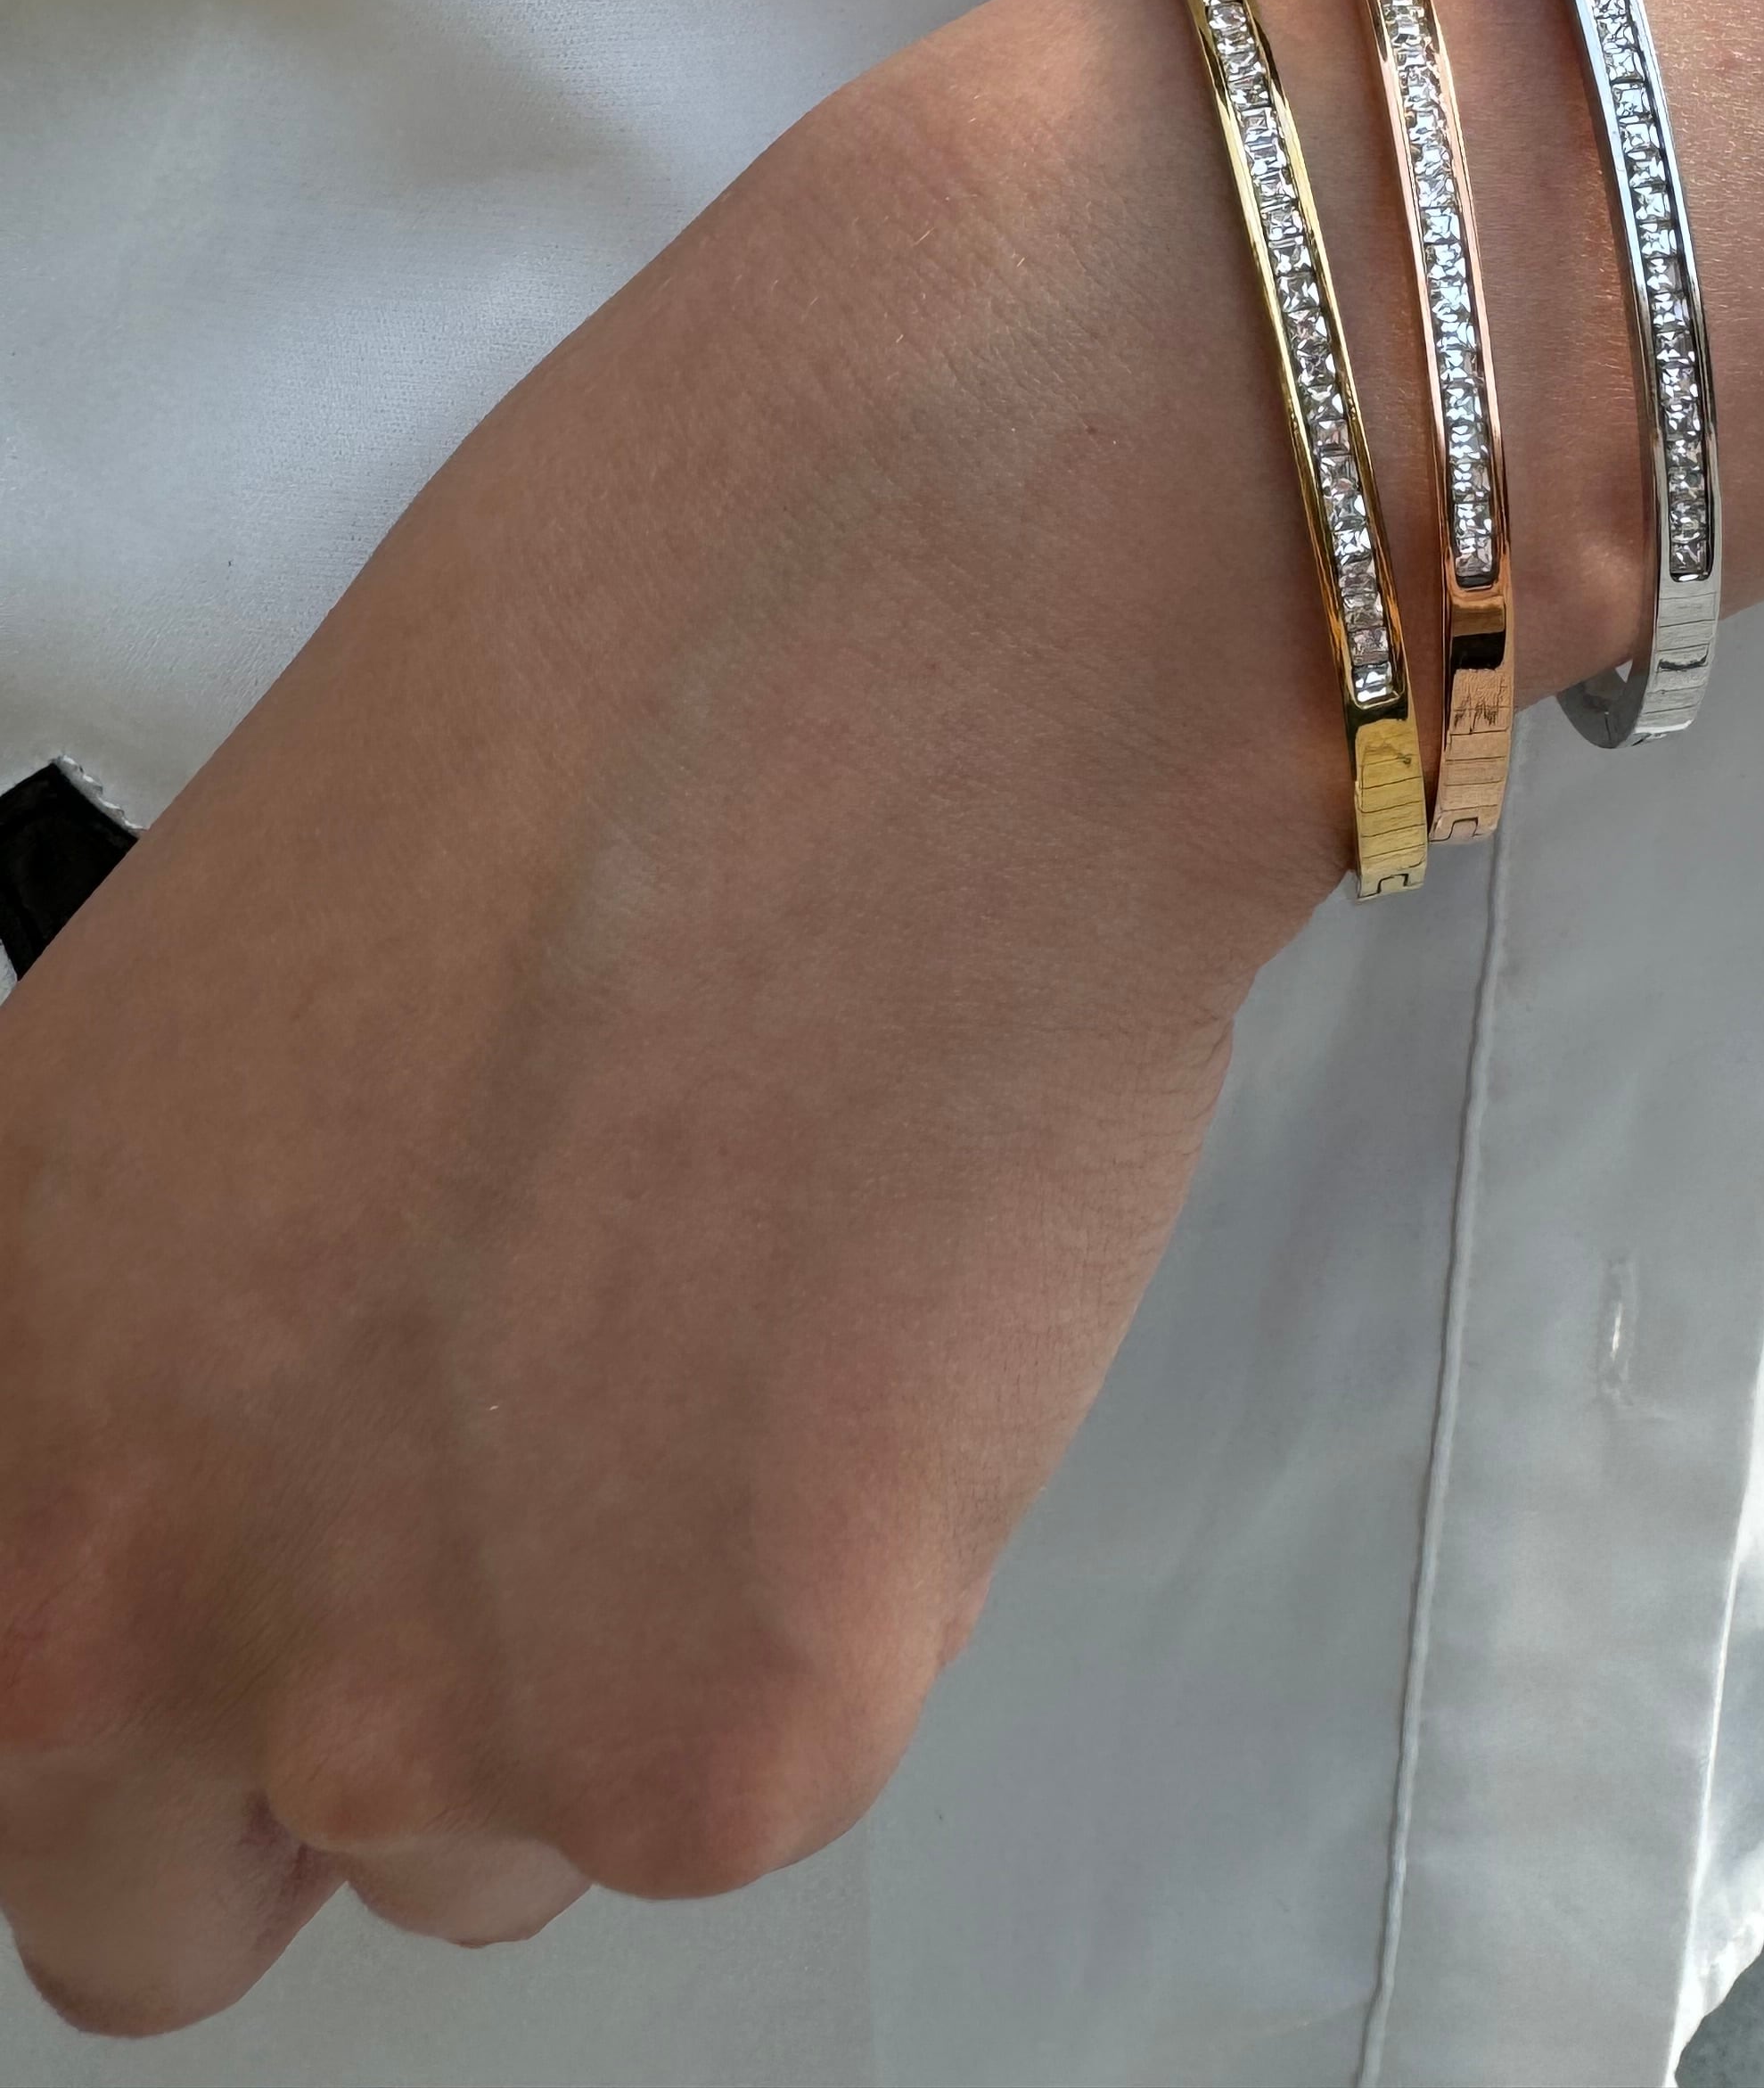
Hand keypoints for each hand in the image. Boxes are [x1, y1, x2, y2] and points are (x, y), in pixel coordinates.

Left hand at [0, 0, 1439, 2035]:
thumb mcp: (238, 989)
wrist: (919, 623)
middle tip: (547, 1474)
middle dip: (346, 1736)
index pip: (6, 1720)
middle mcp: (130, 1592)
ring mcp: (422, 1708)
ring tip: (763, 1310)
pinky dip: (853, 1597)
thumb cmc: (631, 681)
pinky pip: (766, 1767)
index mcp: (3, 1363)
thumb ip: (190, 1296)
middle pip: (173, 1893)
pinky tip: (888, 1318)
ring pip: (515, 1837)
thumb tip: (305, 1412)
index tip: (310, 1558)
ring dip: (624, 1656)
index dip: (172, 1642)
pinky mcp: (725, 1745)